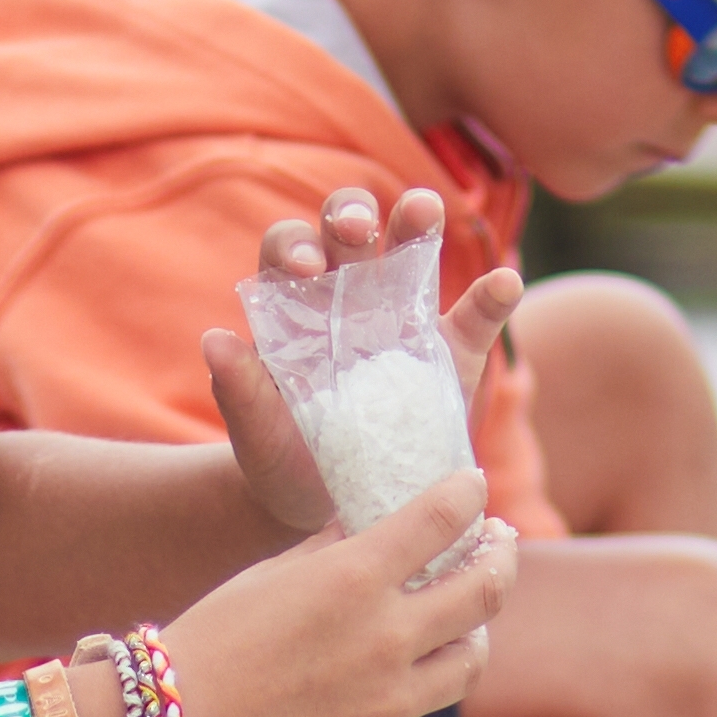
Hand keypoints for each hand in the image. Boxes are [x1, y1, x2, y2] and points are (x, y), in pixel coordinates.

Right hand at [154, 474, 513, 716]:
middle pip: (485, 589)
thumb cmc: (215, 639)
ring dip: (475, 628)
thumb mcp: (274, 573)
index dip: (468, 495)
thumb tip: (378, 525)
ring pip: (472, 658)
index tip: (473, 488)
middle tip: (498, 543)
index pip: (443, 518)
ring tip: (464, 615)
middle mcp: (386, 636)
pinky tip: (395, 669)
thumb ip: (336, 548)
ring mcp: (390, 696)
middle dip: (501, 556)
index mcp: (354, 577)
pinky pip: (421, 703)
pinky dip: (418, 680)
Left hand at [195, 185, 524, 538]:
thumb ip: (239, 391)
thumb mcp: (257, 434)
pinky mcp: (452, 352)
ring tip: (422, 213)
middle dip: (350, 213)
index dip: (295, 246)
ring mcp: (403, 319)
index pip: (290, 251)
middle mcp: (347, 296)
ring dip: (417, 220)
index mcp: (294, 306)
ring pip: (412, 249)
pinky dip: (493, 294)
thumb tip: (214, 341)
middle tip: (355, 229)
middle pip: (349, 229)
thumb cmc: (282, 457)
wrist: (330, 503)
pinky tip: (502, 284)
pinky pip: (477, 314)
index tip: (303, 266)